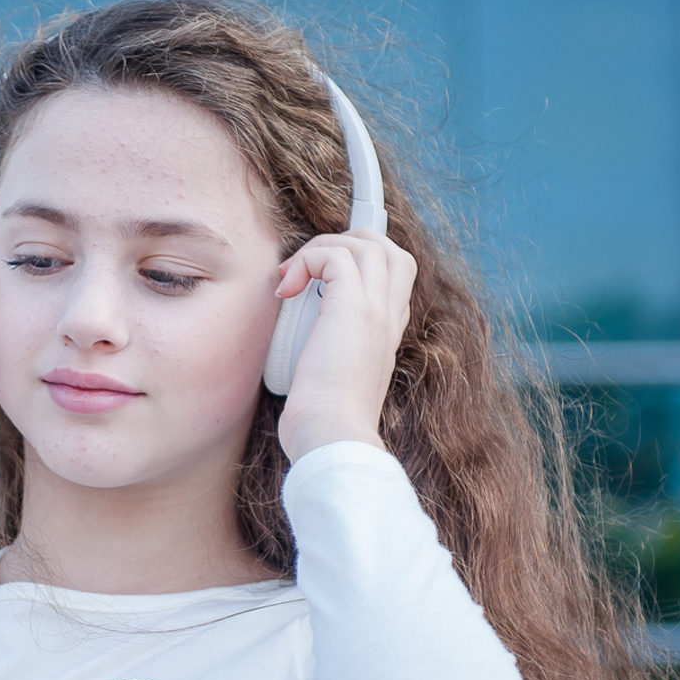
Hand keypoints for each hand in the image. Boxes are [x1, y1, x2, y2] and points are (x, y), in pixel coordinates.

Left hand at [271, 230, 414, 463]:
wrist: (331, 438)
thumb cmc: (322, 424)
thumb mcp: (328, 382)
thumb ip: (323, 357)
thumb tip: (295, 347)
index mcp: (387, 335)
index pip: (394, 278)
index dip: (365, 262)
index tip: (326, 268)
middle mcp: (389, 318)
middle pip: (388, 250)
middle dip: (348, 240)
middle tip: (310, 264)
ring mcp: (376, 310)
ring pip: (366, 244)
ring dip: (321, 248)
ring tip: (292, 277)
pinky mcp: (355, 307)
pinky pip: (335, 255)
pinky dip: (307, 260)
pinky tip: (285, 288)